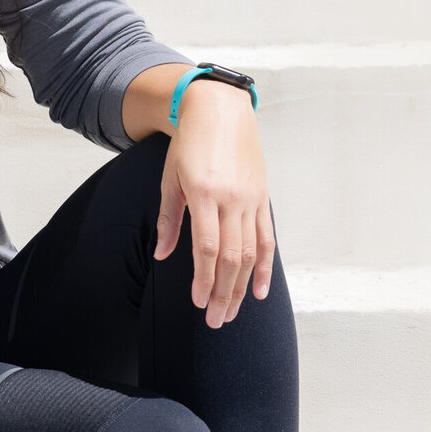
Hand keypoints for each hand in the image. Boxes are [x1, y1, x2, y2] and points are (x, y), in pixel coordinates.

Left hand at [154, 81, 274, 327]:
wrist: (221, 110)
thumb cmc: (189, 144)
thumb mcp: (170, 178)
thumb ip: (169, 219)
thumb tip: (163, 256)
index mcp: (204, 193)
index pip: (206, 247)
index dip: (204, 279)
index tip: (199, 303)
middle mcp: (231, 198)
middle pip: (231, 256)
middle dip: (224, 293)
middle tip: (216, 321)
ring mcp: (251, 199)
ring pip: (250, 252)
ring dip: (243, 287)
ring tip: (233, 312)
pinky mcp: (263, 197)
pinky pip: (267, 238)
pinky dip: (265, 266)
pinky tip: (261, 291)